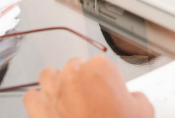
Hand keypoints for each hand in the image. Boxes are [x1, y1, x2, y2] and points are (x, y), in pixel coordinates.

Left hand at [24, 56, 152, 117]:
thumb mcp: (143, 111)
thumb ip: (135, 98)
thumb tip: (132, 99)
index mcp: (100, 68)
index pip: (99, 64)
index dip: (102, 81)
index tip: (104, 93)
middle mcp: (74, 74)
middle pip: (73, 67)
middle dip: (79, 82)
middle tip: (87, 100)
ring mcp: (53, 90)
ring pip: (48, 76)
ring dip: (55, 85)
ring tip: (65, 101)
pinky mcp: (37, 109)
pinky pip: (31, 97)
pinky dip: (38, 103)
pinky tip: (48, 111)